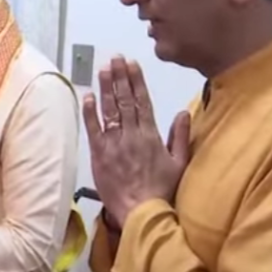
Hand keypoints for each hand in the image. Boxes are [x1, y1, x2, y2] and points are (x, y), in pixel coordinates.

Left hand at [83, 56, 190, 228]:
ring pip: (110, 110)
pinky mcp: (99, 154)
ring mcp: (114, 144)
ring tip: (102, 69)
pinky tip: (88, 96)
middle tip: (114, 58)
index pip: (143, 101)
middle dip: (119, 77)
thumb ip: (181, 136)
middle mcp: (132, 135)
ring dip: (105, 88)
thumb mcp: (180, 163)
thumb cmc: (162, 190)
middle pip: (125, 100)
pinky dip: (90, 112)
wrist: (142, 212)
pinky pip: (94, 129)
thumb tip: (183, 112)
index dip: (136, 81)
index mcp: (151, 135)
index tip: (131, 64)